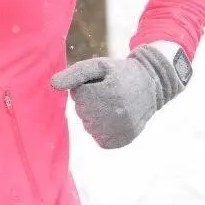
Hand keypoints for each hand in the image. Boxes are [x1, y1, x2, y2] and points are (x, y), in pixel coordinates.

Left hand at [51, 44, 187, 148]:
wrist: (151, 85)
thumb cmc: (119, 73)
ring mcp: (122, 129)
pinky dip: (101, 130)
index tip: (102, 82)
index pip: (77, 95)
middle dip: (89, 101)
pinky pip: (99, 139)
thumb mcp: (98, 66)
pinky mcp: (125, 139)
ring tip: (113, 104)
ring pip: (88, 125)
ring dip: (95, 116)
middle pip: (81, 111)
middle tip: (109, 92)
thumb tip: (52, 84)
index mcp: (109, 93)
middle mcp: (117, 114)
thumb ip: (74, 74)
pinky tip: (113, 118)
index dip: (86, 86)